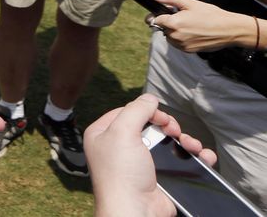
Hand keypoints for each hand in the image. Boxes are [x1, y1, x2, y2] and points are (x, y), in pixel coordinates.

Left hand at [85, 93, 215, 216]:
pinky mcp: (157, 177)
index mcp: (102, 134)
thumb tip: (150, 98)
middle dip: (167, 125)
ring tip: (192, 146)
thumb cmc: (122, 173)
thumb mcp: (123, 132)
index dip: (146, 110)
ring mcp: (138, 163)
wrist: (135, 212)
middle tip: (174, 130)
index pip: (126, 111)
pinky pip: (176, 162)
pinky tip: (202, 156)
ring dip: (183, 141)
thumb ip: (136, 110)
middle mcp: (118, 147)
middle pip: (148, 125)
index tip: (160, 116)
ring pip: (166, 143)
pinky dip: (191, 158)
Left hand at [145, 0, 256, 51]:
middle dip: (169, 22)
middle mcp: (175, 36)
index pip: (154, 20)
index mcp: (173, 23)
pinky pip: (178, 44)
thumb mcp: (188, 3)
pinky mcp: (188, 51)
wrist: (229, 29)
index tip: (166, 12)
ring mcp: (182, 45)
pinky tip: (194, 32)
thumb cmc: (210, 14)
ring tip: (191, 24)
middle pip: (162, 28)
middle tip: (184, 17)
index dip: (159, 14)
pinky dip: (182, 38)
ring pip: (169, 37)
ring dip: (175, 31)